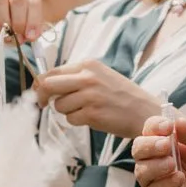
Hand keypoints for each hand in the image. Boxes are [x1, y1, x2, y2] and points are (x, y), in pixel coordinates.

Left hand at [32, 59, 160, 139]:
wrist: (145, 112)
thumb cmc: (122, 96)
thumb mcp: (101, 76)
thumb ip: (76, 77)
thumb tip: (45, 83)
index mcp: (88, 65)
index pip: (53, 71)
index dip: (42, 84)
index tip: (40, 92)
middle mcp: (87, 77)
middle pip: (48, 85)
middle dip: (42, 97)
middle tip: (44, 104)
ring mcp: (89, 95)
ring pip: (60, 105)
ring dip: (67, 111)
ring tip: (85, 110)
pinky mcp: (92, 113)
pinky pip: (71, 119)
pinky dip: (78, 121)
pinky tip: (93, 118)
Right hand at [132, 114, 185, 186]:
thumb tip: (179, 121)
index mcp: (164, 139)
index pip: (149, 128)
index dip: (155, 126)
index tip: (168, 126)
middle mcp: (155, 157)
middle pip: (138, 148)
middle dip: (150, 146)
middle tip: (167, 146)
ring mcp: (155, 178)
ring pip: (141, 171)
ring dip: (155, 166)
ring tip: (172, 164)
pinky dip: (165, 184)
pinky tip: (179, 179)